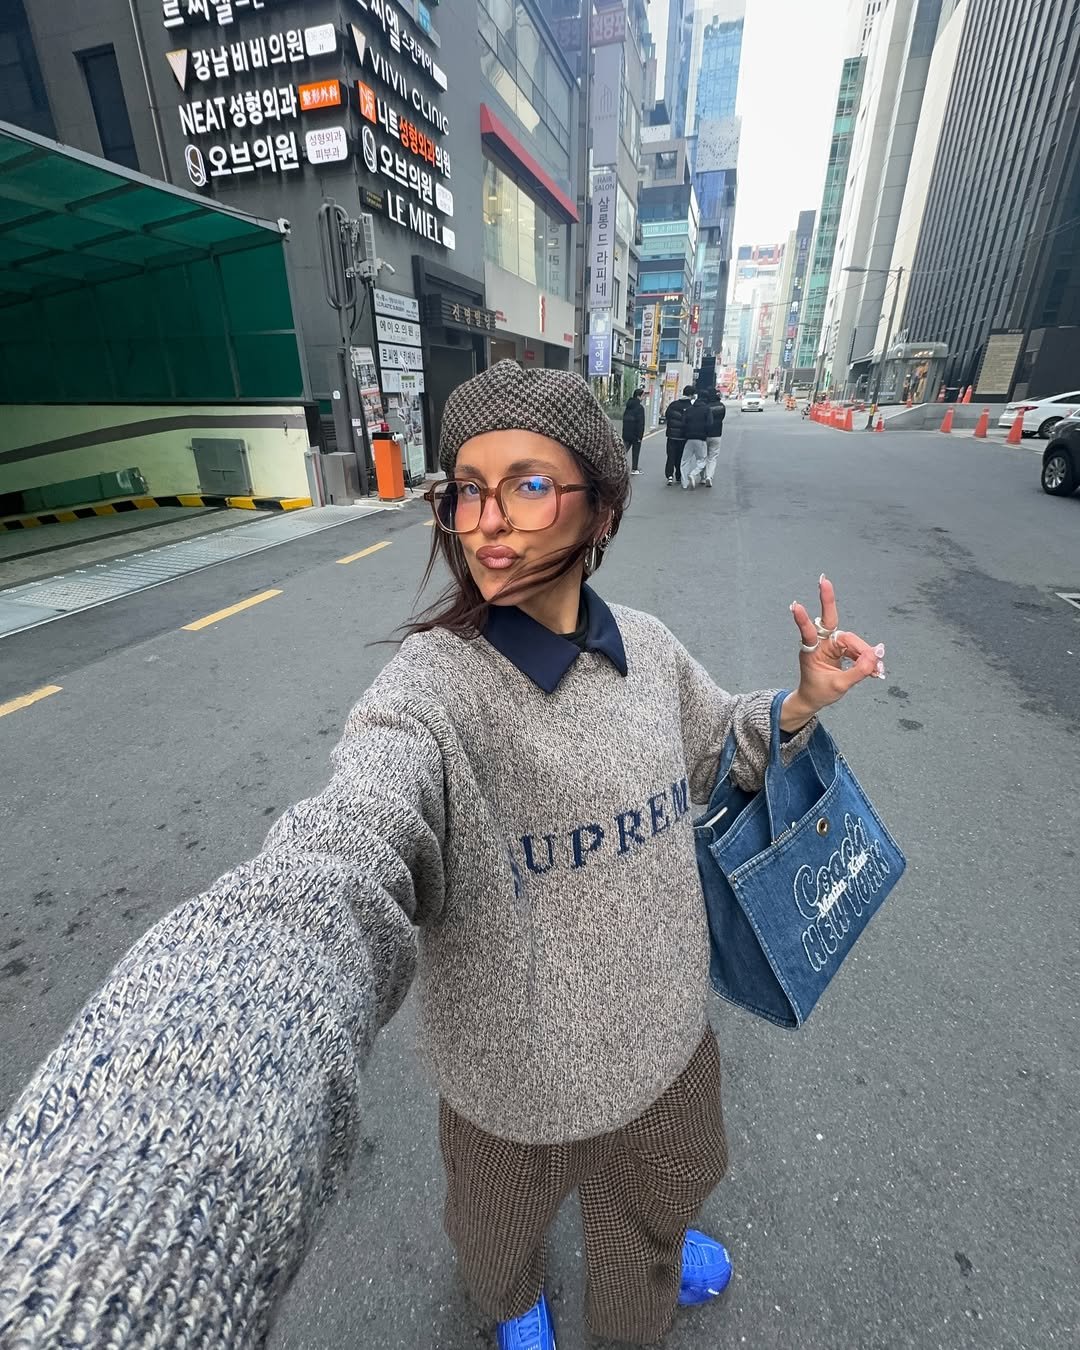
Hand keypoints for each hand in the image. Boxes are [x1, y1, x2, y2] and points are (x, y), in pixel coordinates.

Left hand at [783, 575, 884, 727]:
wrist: (814, 698)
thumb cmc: (820, 692)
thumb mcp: (839, 686)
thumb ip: (858, 671)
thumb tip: (875, 657)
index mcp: (811, 651)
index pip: (809, 632)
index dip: (803, 620)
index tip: (795, 605)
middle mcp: (820, 642)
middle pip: (832, 623)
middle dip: (828, 601)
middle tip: (823, 580)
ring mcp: (831, 644)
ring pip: (852, 641)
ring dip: (866, 653)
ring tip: (877, 670)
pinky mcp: (840, 648)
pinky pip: (858, 649)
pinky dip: (867, 658)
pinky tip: (876, 670)